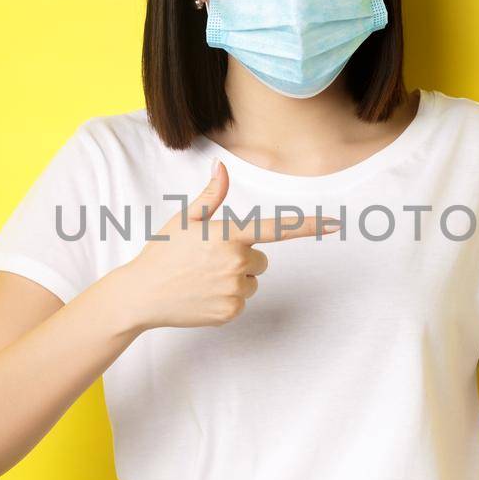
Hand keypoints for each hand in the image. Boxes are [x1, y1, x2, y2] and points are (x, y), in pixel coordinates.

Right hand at [109, 160, 338, 330]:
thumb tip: (222, 168)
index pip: (277, 228)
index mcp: (230, 234)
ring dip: (235, 280)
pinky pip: (242, 301)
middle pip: (261, 259)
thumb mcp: (185, 219)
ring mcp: (235, 289)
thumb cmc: (163, 252)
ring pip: (252, 281)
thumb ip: (212, 197)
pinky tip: (203, 295)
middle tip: (209, 261)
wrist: (142, 294)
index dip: (309, 225)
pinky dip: (226, 299)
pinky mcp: (231, 311)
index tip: (336, 222)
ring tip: (203, 279)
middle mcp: (237, 262)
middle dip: (242, 258)